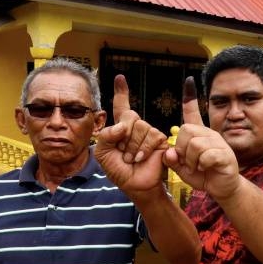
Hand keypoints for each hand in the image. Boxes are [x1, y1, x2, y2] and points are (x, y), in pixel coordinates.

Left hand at [95, 74, 168, 193]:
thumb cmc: (119, 171)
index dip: (122, 92)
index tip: (120, 78)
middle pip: (130, 116)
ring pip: (140, 127)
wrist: (134, 185)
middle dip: (123, 136)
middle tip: (123, 153)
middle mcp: (137, 128)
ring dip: (132, 147)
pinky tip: (140, 159)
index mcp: (122, 129)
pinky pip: (151, 136)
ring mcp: (149, 133)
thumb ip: (106, 136)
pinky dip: (142, 149)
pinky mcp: (160, 141)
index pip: (122, 106)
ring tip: (132, 159)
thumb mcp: (103, 153)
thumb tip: (123, 126)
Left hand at [163, 77, 239, 198]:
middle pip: (186, 131)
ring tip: (197, 167)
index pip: (193, 112)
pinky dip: (202, 164)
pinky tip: (206, 168)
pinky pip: (206, 155)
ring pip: (195, 144)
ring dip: (191, 160)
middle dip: (182, 149)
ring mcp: (219, 143)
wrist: (222, 188)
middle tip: (188, 162)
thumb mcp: (183, 168)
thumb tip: (169, 152)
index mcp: (199, 134)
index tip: (189, 81)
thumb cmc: (203, 175)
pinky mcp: (225, 155)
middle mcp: (210, 134)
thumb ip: (173, 160)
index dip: (190, 98)